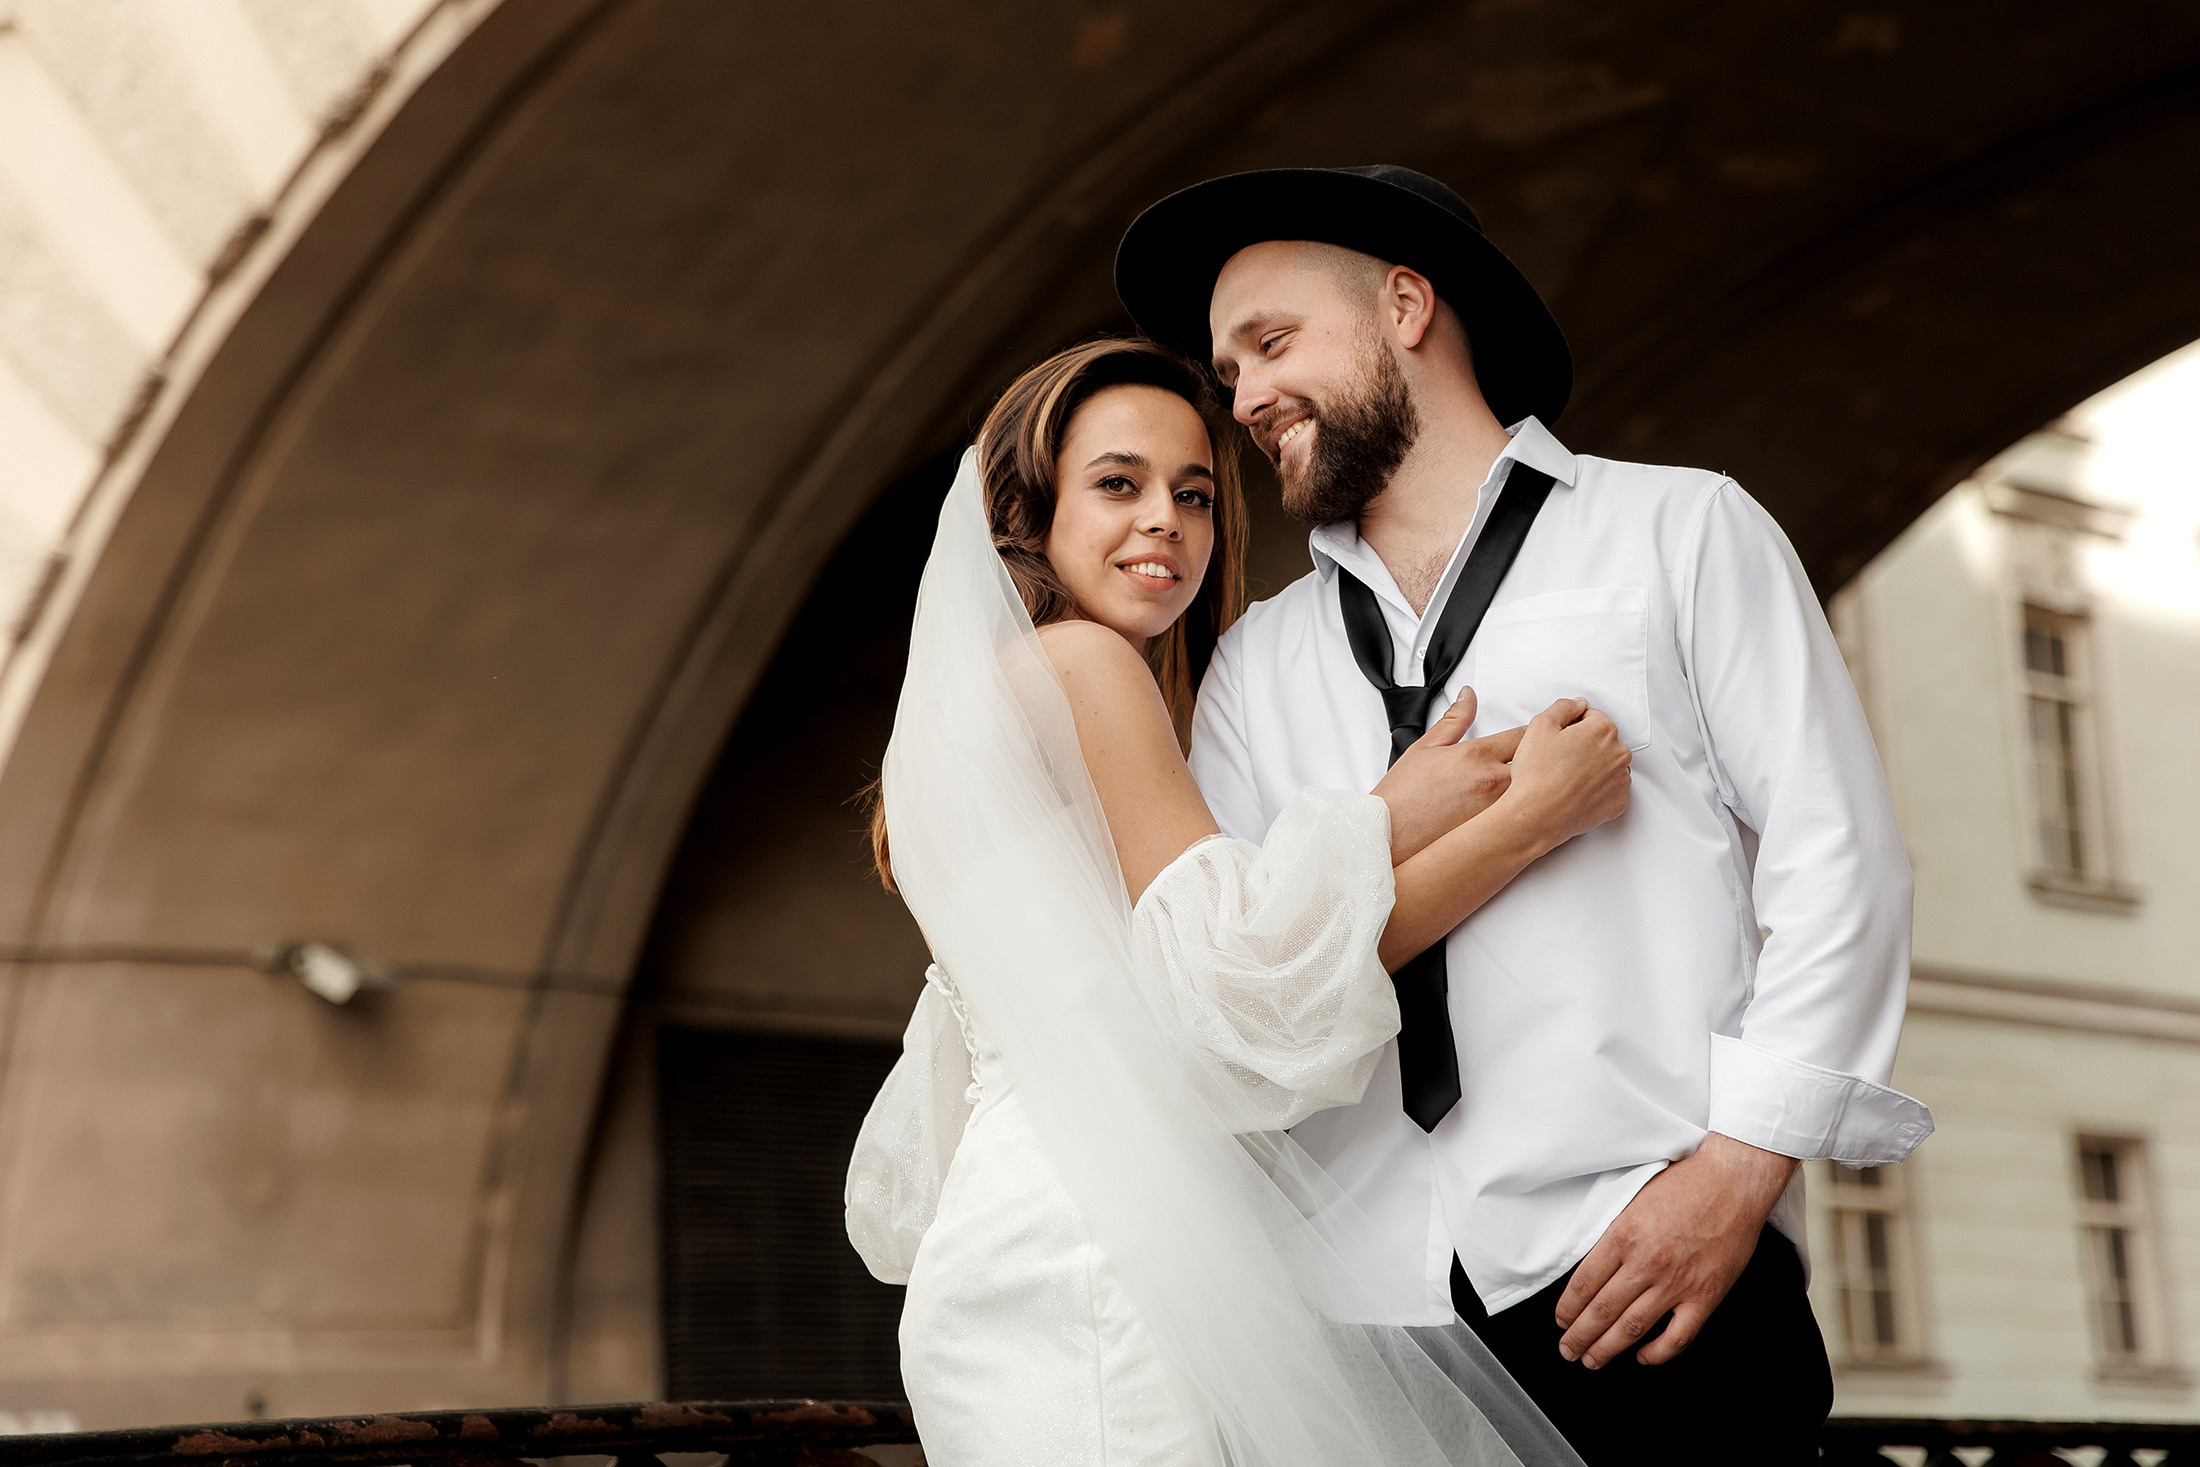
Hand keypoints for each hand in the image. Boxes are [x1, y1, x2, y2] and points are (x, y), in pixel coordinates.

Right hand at [1372, 687, 1526, 862]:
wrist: (1390, 835)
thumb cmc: (1403, 795)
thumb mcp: (1425, 747)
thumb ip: (1454, 719)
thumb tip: (1469, 696)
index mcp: (1476, 755)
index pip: (1522, 734)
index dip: (1535, 734)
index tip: (1540, 735)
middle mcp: (1493, 780)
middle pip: (1538, 762)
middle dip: (1543, 759)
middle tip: (1545, 760)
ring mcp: (1498, 809)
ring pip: (1536, 791)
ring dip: (1538, 786)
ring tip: (1540, 788)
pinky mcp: (1497, 833)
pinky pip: (1525, 818)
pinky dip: (1530, 812)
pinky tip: (1527, 814)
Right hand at [1495, 698, 1629, 853]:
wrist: (1538, 816)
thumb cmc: (1537, 773)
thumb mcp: (1539, 725)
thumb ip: (1563, 707)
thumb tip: (1578, 704)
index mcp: (1603, 730)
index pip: (1592, 717)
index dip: (1572, 727)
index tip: (1558, 741)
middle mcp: (1619, 753)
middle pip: (1603, 741)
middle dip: (1585, 746)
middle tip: (1559, 760)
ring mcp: (1621, 780)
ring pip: (1608, 765)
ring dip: (1593, 767)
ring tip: (1566, 778)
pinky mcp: (1618, 803)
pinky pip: (1610, 789)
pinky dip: (1596, 790)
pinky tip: (1576, 792)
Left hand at [1553, 1134, 1799, 1367]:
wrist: (1733, 1181)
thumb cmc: (1685, 1184)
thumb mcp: (1634, 1198)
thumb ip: (1613, 1233)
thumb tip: (1591, 1265)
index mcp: (1623, 1236)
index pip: (1583, 1284)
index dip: (1567, 1309)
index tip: (1561, 1320)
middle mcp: (1646, 1263)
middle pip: (1601, 1311)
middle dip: (1579, 1336)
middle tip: (1568, 1349)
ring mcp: (1676, 1283)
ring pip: (1632, 1328)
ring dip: (1607, 1349)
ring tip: (1592, 1360)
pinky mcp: (1705, 1295)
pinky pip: (1677, 1337)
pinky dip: (1657, 1353)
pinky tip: (1642, 1357)